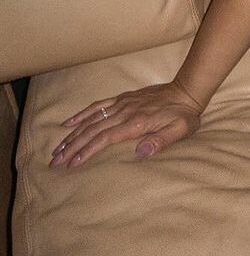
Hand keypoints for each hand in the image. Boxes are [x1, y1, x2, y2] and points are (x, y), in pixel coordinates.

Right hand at [47, 80, 203, 170]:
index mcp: (137, 123)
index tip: (72, 164)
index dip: (87, 151)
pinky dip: (82, 114)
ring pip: (91, 120)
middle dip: (72, 147)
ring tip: (57, 149)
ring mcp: (122, 104)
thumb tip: (141, 153)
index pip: (105, 138)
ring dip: (72, 134)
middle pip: (92, 131)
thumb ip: (161, 141)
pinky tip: (68, 123)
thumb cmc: (184, 114)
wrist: (187, 91)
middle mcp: (125, 112)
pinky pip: (98, 105)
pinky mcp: (123, 98)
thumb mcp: (180, 130)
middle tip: (55, 161)